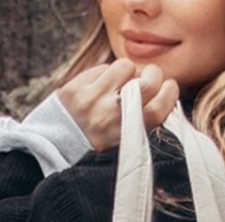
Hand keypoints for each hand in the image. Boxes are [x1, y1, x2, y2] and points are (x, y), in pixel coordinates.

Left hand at [57, 59, 180, 152]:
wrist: (55, 151)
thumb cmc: (94, 149)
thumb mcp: (122, 147)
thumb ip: (141, 125)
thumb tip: (162, 95)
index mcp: (124, 136)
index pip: (157, 108)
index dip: (169, 93)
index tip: (169, 88)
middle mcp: (109, 117)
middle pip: (147, 83)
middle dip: (154, 75)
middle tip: (149, 77)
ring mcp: (91, 100)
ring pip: (125, 67)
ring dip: (127, 71)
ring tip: (120, 82)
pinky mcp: (75, 88)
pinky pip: (102, 67)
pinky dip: (106, 72)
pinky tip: (101, 84)